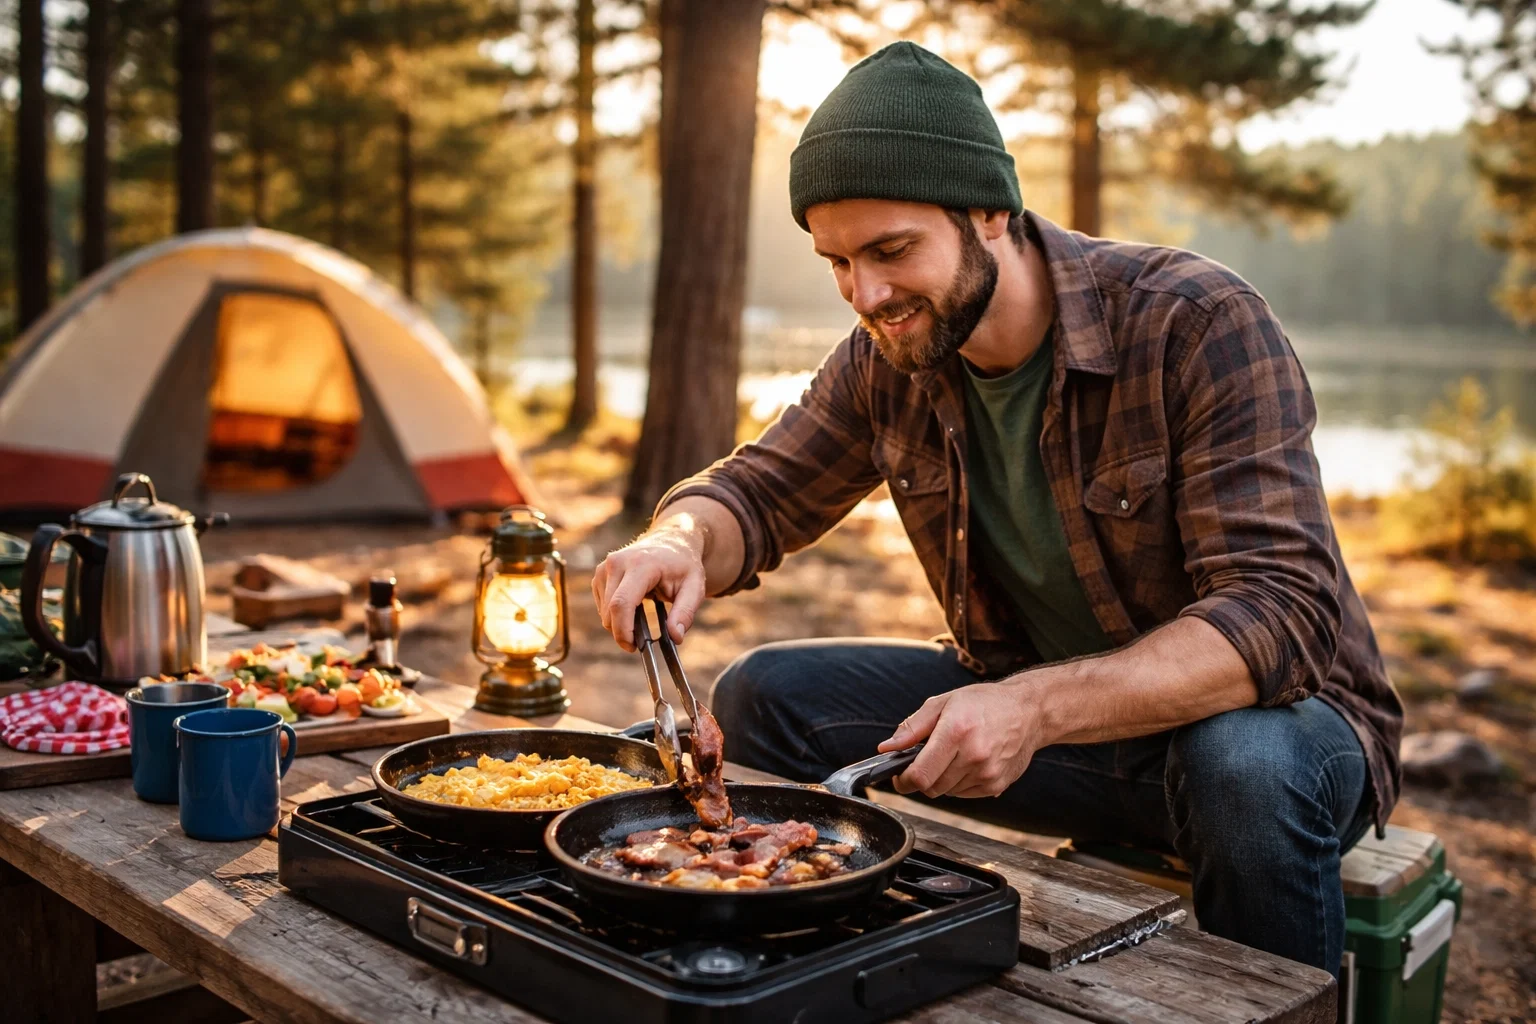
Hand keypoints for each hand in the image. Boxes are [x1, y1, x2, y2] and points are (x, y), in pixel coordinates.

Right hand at [592, 526, 706, 651]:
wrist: (671, 540)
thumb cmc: (684, 565)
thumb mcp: (695, 587)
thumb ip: (686, 612)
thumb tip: (675, 637)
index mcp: (641, 565)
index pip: (621, 603)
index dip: (623, 630)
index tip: (633, 647)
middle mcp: (617, 563)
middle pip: (610, 611)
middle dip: (623, 632)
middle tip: (642, 640)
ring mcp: (605, 567)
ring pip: (604, 611)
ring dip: (620, 623)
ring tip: (643, 615)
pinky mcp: (600, 574)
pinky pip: (602, 606)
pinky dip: (615, 614)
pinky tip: (634, 606)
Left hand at [877, 681, 1044, 797]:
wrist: (1028, 712)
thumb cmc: (983, 703)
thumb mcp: (943, 703)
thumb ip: (912, 728)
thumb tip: (886, 748)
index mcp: (956, 732)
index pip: (920, 775)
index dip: (903, 780)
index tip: (899, 776)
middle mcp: (973, 755)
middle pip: (931, 787)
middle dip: (922, 777)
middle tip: (928, 758)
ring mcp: (987, 773)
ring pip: (947, 792)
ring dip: (942, 779)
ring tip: (955, 754)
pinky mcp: (997, 785)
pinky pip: (964, 794)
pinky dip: (959, 782)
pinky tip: (969, 761)